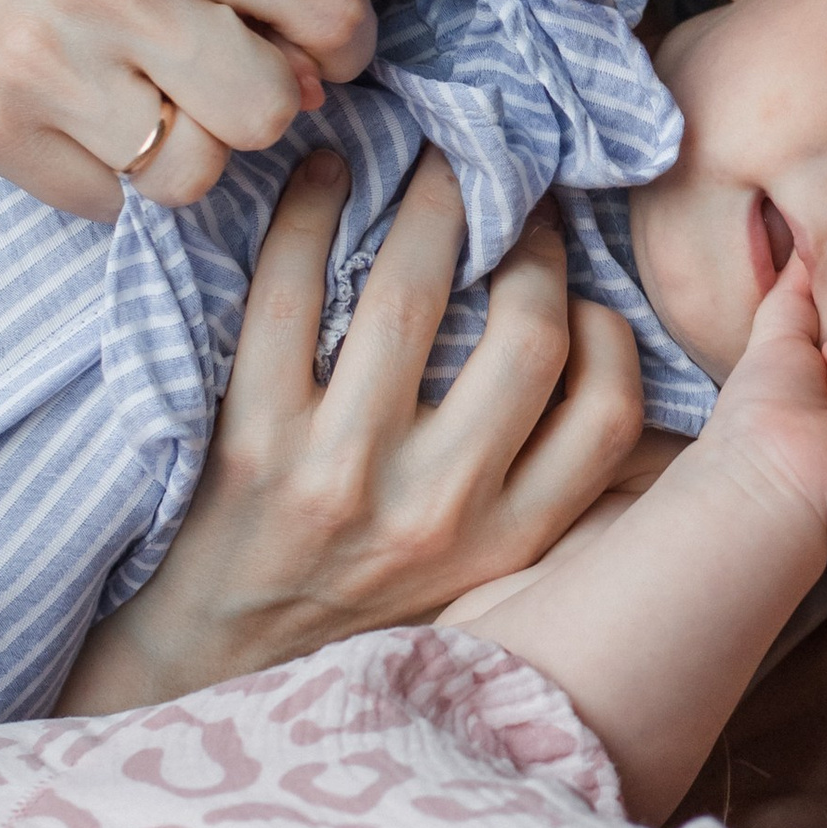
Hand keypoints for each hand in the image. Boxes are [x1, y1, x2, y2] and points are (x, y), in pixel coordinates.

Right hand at [0, 0, 381, 218]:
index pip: (333, 20)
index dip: (338, 40)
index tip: (302, 32)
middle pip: (267, 113)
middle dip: (266, 95)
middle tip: (231, 64)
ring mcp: (43, 61)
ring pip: (190, 174)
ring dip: (193, 144)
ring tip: (167, 91)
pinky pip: (112, 202)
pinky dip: (118, 173)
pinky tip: (103, 112)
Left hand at [57, 148, 645, 711]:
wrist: (215, 665)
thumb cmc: (358, 604)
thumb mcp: (477, 577)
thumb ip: (541, 487)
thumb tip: (594, 353)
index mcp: (508, 542)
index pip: (611, 412)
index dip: (610, 327)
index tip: (578, 286)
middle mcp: (437, 512)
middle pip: (528, 336)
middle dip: (526, 240)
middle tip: (506, 193)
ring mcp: (340, 476)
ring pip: (409, 298)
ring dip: (428, 205)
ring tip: (431, 162)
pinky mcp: (250, 445)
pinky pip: (287, 300)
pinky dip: (307, 217)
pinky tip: (323, 177)